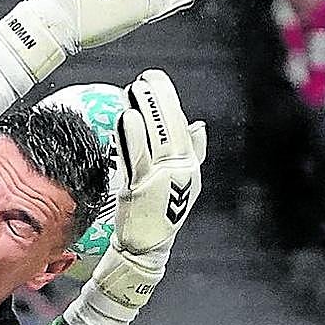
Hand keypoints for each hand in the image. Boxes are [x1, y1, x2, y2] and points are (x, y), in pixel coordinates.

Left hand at [90, 69, 206, 309]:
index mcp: (188, 165)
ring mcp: (162, 178)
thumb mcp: (176, 180)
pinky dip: (133, 137)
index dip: (168, 101)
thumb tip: (197, 124)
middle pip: (170, 127)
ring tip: (137, 89)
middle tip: (147, 77)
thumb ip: (191, 152)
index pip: (179, 126)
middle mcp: (180, 169)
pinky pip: (137, 157)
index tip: (155, 80)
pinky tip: (127, 117)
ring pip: (155, 138)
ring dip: (147, 111)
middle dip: (159, 100)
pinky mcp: (142, 187)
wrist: (146, 247)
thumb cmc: (155, 212)